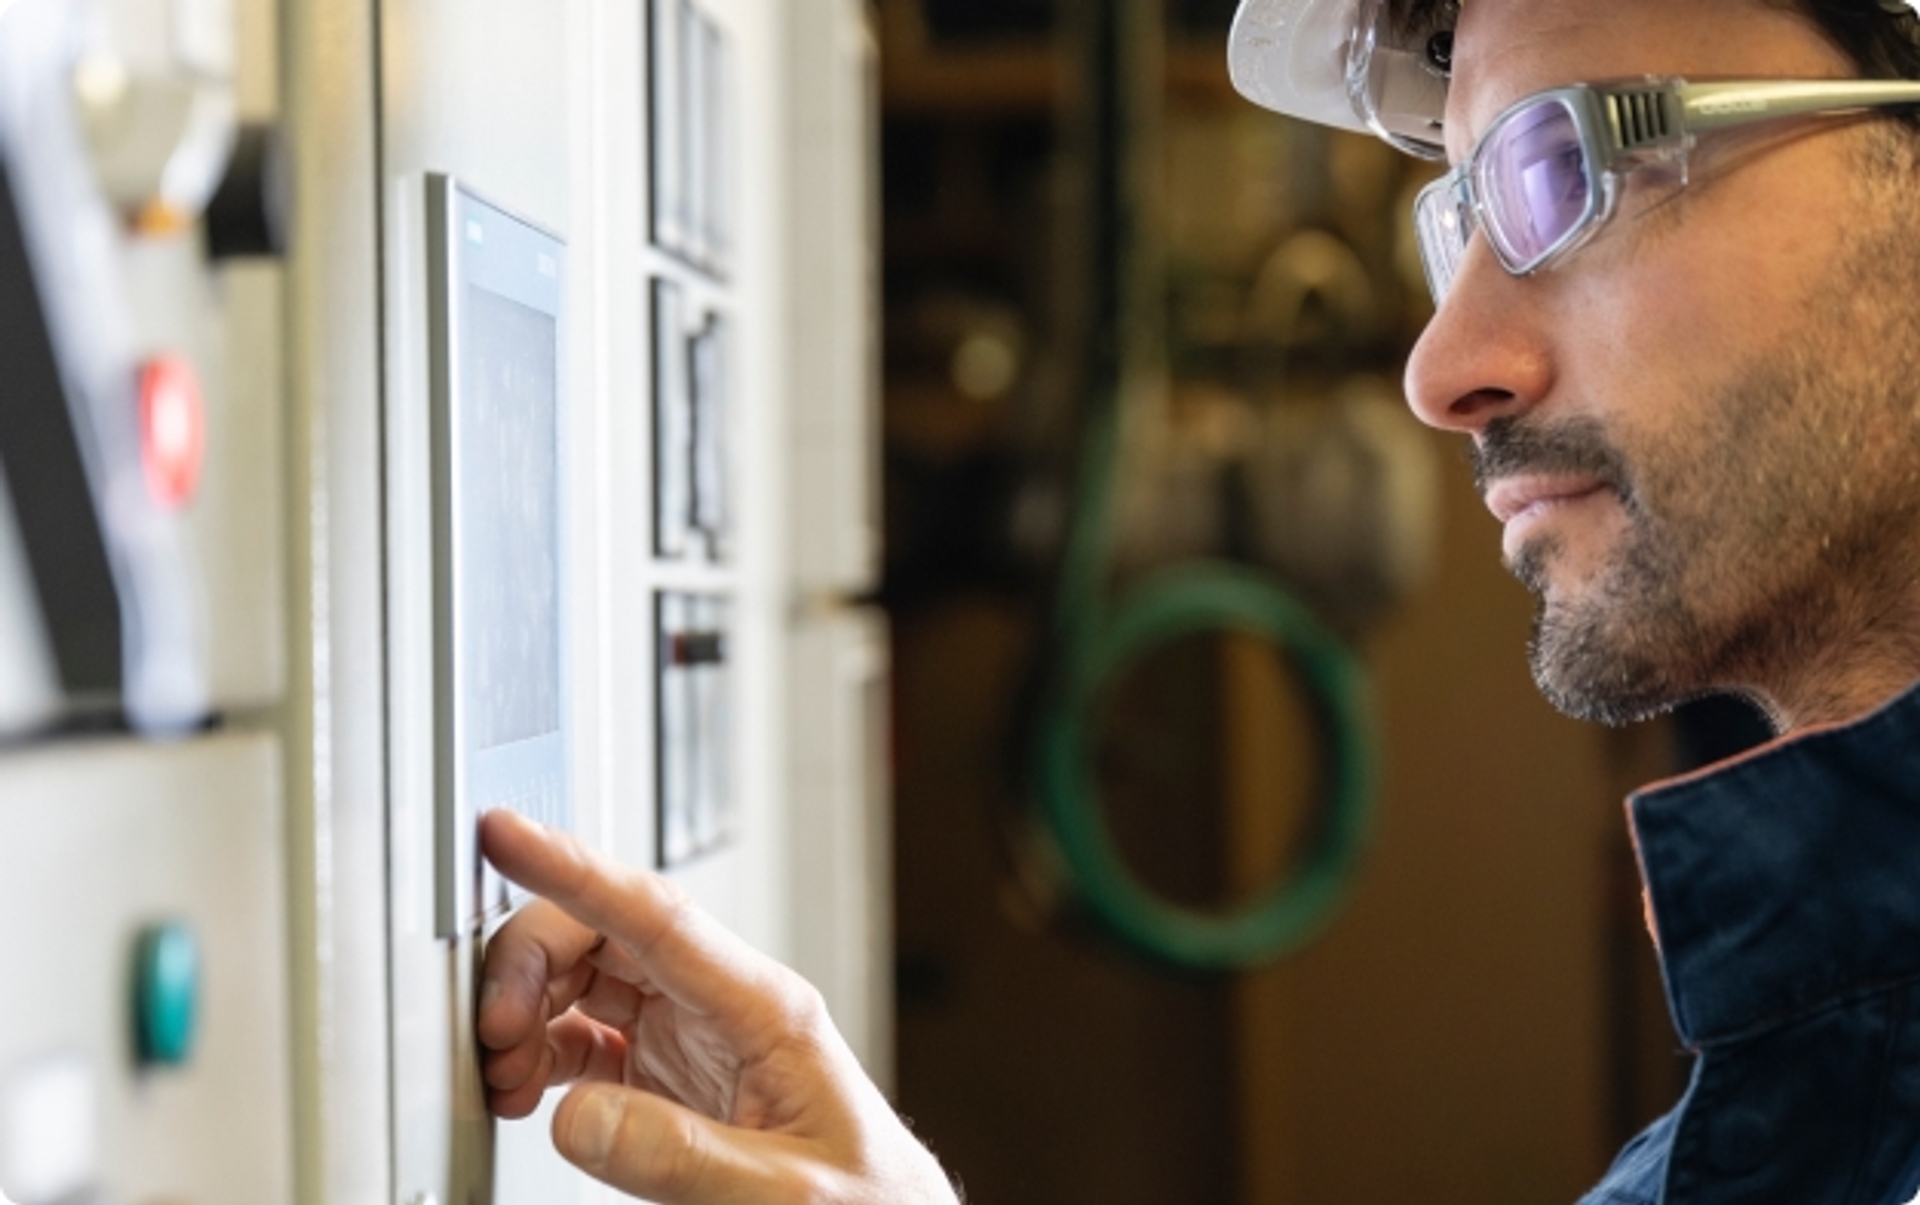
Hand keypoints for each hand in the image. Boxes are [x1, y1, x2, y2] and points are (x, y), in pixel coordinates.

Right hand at [477, 809, 959, 1204]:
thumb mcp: (783, 1194)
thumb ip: (681, 1157)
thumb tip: (578, 1118)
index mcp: (765, 1009)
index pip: (656, 916)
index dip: (573, 869)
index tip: (506, 835)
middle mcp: (725, 1008)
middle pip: (605, 935)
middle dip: (530, 964)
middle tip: (492, 1029)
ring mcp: (694, 1036)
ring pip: (586, 977)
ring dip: (529, 1011)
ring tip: (504, 1073)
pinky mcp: (671, 1075)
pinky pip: (587, 1035)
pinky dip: (542, 1053)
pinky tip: (527, 1093)